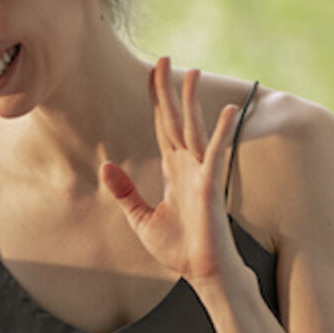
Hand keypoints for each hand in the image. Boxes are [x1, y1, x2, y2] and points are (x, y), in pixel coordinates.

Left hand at [100, 57, 243, 282]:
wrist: (204, 274)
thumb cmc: (179, 249)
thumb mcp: (141, 219)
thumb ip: (125, 193)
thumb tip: (106, 167)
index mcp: (174, 170)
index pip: (163, 127)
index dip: (157, 101)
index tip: (154, 74)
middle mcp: (189, 166)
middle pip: (176, 120)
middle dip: (169, 91)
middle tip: (165, 58)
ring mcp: (202, 174)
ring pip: (194, 129)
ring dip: (192, 102)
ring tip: (191, 73)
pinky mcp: (211, 186)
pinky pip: (216, 154)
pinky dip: (221, 132)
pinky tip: (227, 111)